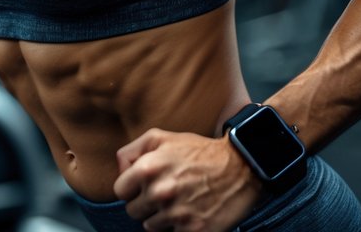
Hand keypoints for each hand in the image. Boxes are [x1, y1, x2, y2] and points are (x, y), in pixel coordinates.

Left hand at [113, 128, 261, 231]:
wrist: (241, 166)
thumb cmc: (199, 151)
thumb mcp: (160, 138)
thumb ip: (131, 152)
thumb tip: (121, 172)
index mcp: (147, 169)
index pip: (120, 191)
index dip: (131, 188)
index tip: (143, 186)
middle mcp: (160, 192)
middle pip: (134, 211)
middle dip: (145, 203)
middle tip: (165, 193)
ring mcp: (177, 214)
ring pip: (151, 226)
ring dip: (162, 217)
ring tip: (179, 201)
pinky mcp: (195, 230)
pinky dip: (180, 227)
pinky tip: (190, 212)